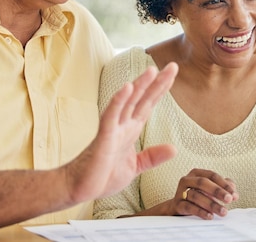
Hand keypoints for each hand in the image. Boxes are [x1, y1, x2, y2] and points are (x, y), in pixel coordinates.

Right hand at [64, 62, 178, 203]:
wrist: (80, 188)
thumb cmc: (102, 176)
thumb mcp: (135, 166)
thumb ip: (152, 156)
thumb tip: (174, 148)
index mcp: (131, 129)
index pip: (148, 104)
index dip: (161, 89)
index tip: (172, 73)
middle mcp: (123, 125)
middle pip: (143, 98)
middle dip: (157, 82)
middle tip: (173, 66)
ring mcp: (113, 129)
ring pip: (128, 102)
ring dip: (140, 85)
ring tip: (152, 70)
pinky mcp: (103, 136)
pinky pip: (111, 115)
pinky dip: (119, 100)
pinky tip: (127, 87)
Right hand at [167, 169, 238, 218]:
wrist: (179, 208)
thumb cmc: (198, 197)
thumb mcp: (211, 190)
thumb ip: (223, 188)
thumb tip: (234, 194)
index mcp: (196, 173)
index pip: (212, 175)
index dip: (223, 184)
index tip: (233, 194)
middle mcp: (187, 180)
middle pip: (202, 182)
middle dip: (217, 191)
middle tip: (229, 200)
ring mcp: (180, 192)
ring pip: (196, 195)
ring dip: (211, 204)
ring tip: (222, 211)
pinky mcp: (177, 204)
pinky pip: (189, 207)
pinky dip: (200, 212)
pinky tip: (210, 216)